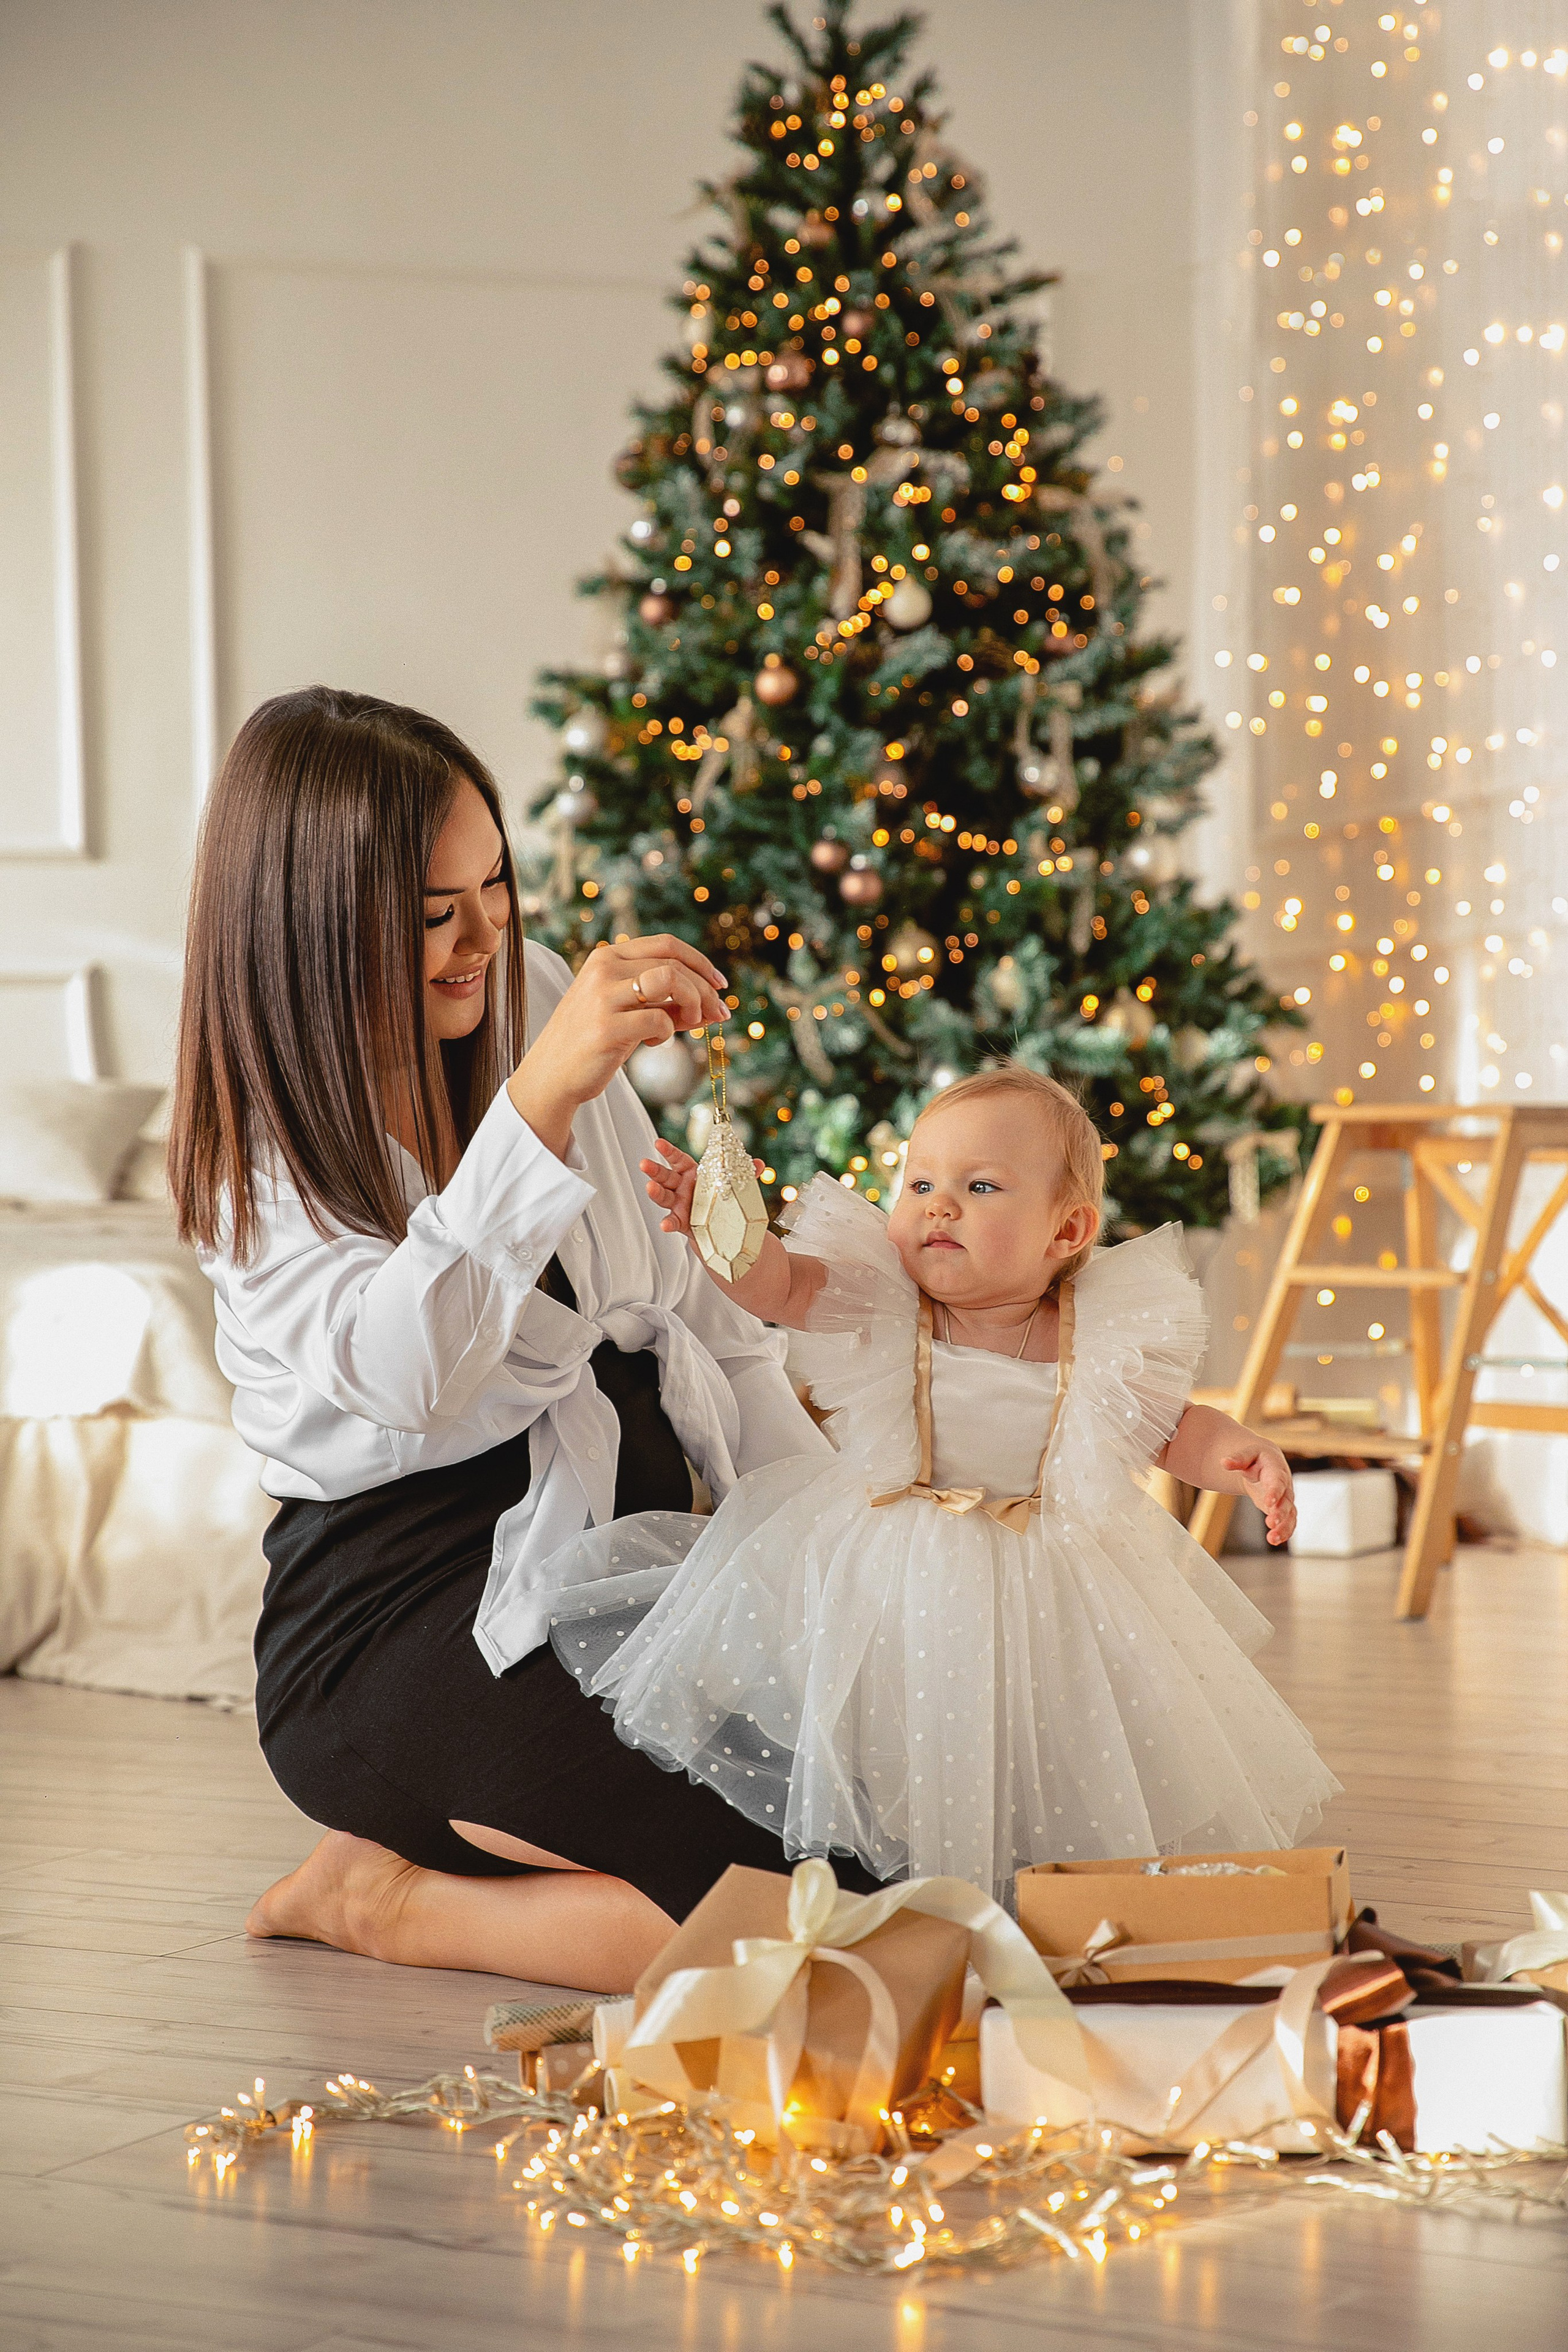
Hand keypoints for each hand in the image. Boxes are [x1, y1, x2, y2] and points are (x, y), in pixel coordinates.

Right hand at [508, 936, 728, 1158]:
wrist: (552, 1074)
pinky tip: (654, 1041)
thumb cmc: (594, 1042)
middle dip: (705, 989)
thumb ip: (668, 1005)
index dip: (700, 962)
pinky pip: (658, 1019)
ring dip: (693, 1001)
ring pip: (669, 979)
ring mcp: (602, 996)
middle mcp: (604, 969)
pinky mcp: (606, 1027)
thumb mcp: (630, 1013)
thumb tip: (717, 1008)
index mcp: (608, 957)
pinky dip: (667, 1032)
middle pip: (674, 963)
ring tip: (690, 1023)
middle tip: (718, 1013)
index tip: (720, 984)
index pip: (666, 944)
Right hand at [641, 1136, 767, 1240]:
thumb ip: (745, 1174)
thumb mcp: (735, 1185)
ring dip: (655, 1192)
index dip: (668, 1151)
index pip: (678, 1159)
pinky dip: (668, 1223)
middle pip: (665, 1176)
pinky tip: (664, 1225)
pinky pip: (673, 1221)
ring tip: (649, 1188)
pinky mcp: (682, 1222)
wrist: (723, 1226)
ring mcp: (679, 1204)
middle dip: (653, 1170)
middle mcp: (681, 1187)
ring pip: (663, 1197)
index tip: (658, 1143)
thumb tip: (759, 1163)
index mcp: (692, 1173)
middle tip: (644, 1163)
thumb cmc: (723, 1199)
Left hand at [1222, 1441, 1295, 1546]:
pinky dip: (1284, 1532)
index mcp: (1276, 1471)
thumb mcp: (1248, 1454)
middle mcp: (1285, 1487)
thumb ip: (1238, 1459)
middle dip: (1280, 1513)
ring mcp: (1285, 1500)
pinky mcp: (1282, 1510)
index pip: (1277, 1482)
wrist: (1268, 1463)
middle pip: (1286, 1502)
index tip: (1269, 1503)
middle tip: (1271, 1523)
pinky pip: (1288, 1523)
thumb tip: (1224, 1462)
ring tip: (1273, 1539)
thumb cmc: (1258, 1458)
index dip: (1274, 1492)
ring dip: (1283, 1528)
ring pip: (1289, 1516)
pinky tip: (1276, 1541)